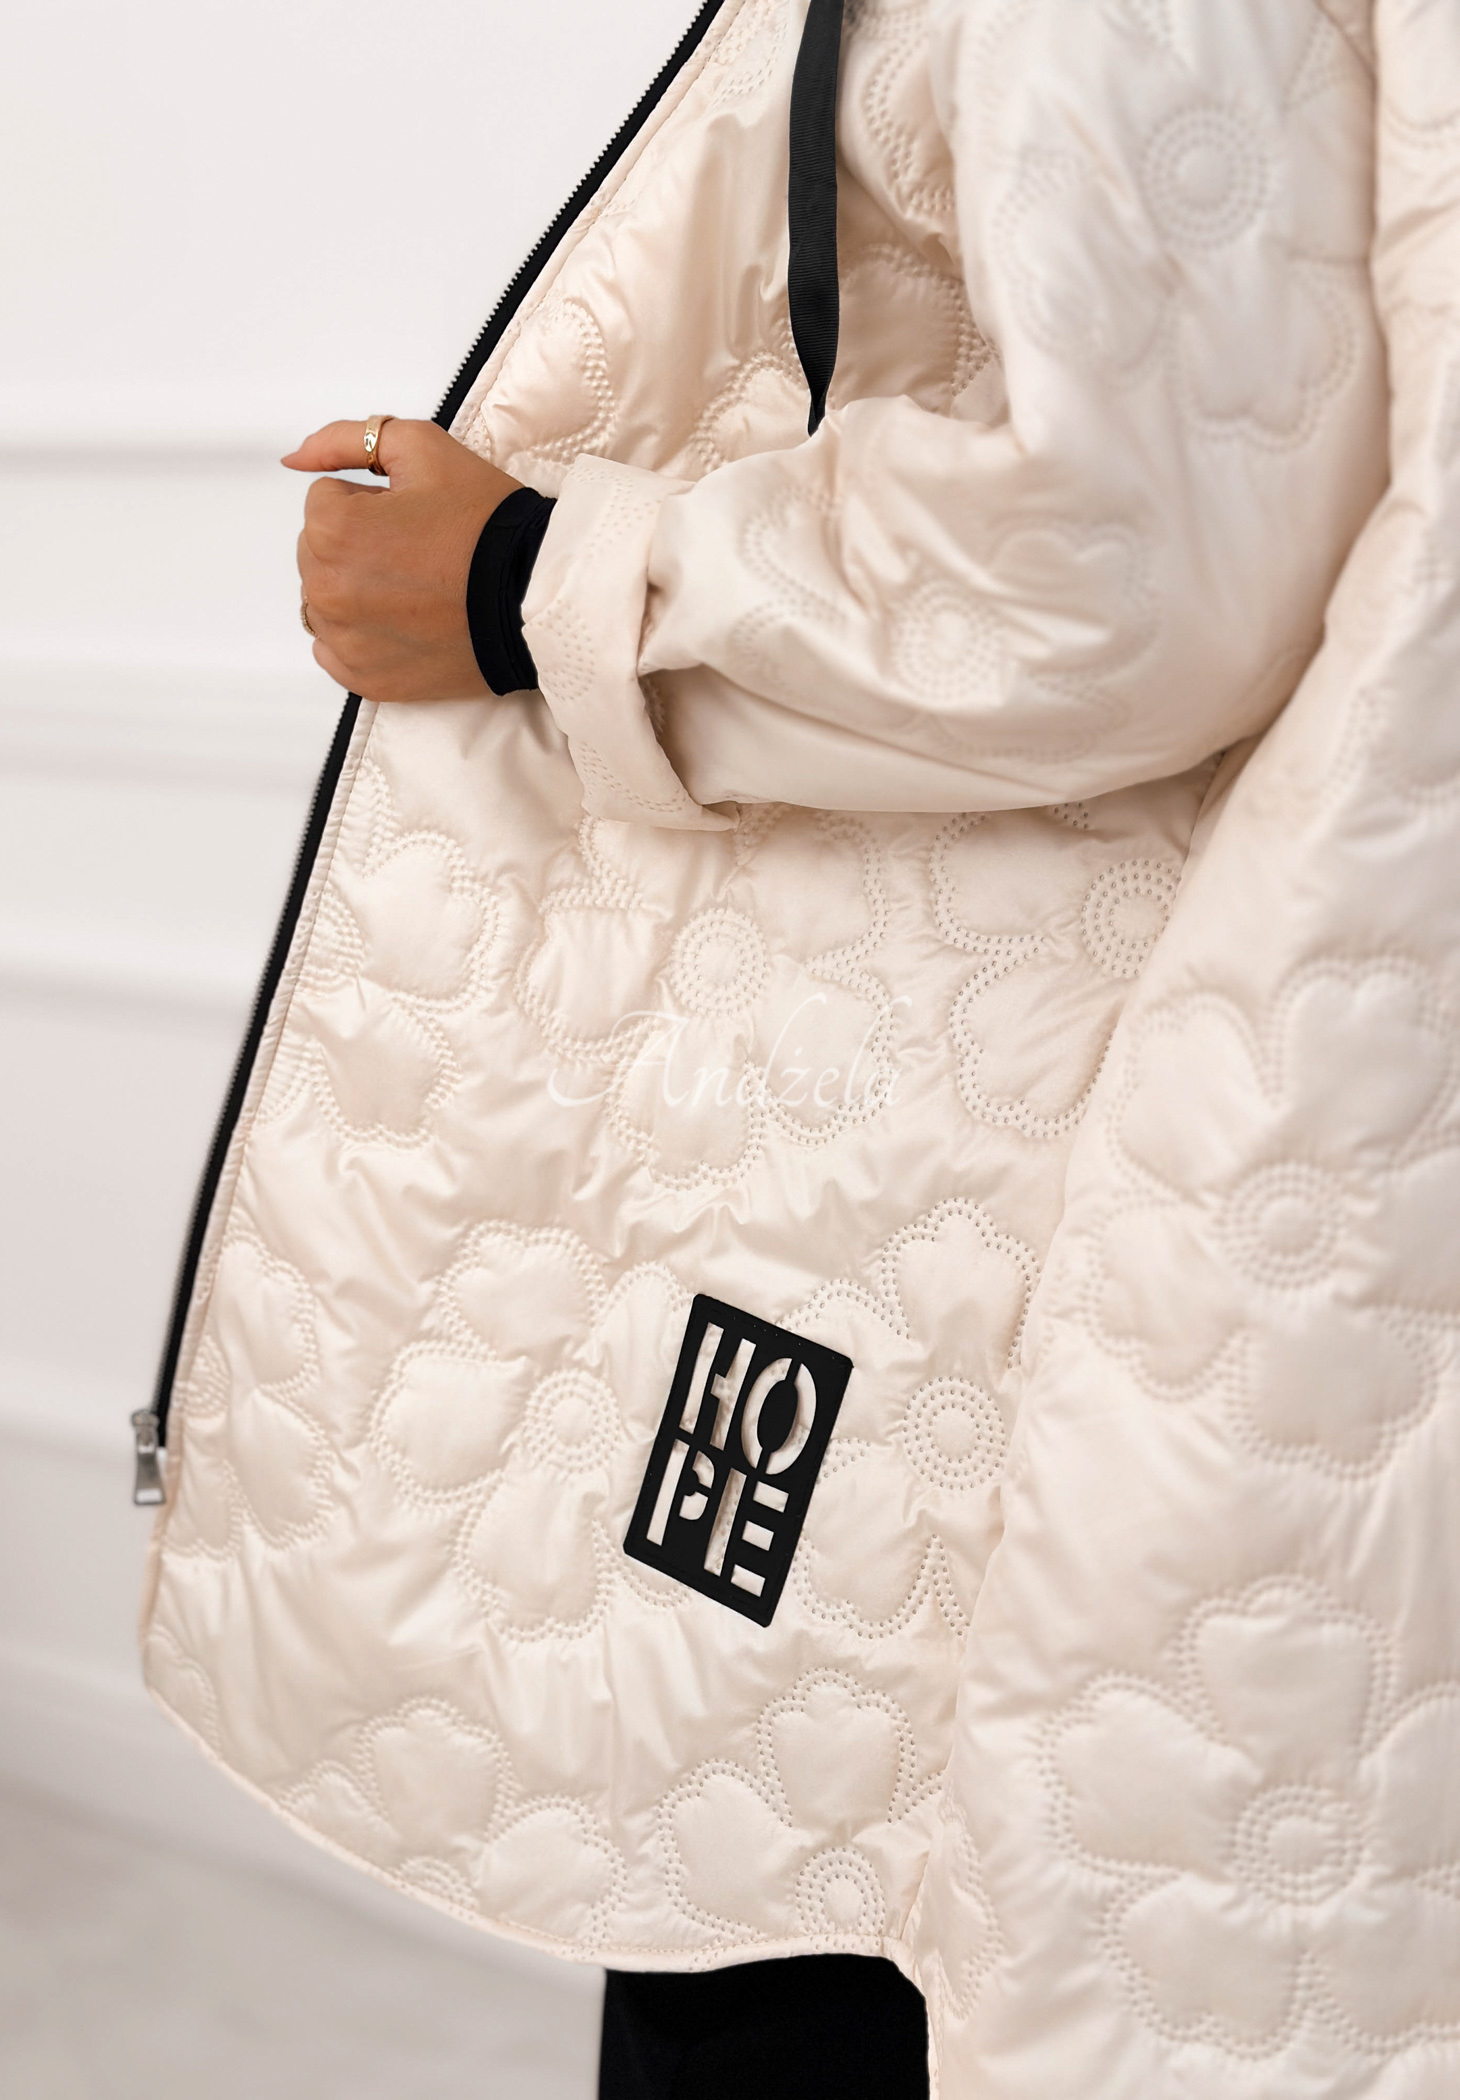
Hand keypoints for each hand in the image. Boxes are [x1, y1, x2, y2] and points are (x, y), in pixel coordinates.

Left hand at [283, 419, 520, 702]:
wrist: (535, 596)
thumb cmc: (486, 525)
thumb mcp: (421, 448)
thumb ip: (346, 440)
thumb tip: (294, 459)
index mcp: (332, 531)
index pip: (325, 501)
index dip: (372, 503)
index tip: (412, 519)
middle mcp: (327, 590)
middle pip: (319, 552)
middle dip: (358, 546)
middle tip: (418, 554)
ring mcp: (343, 640)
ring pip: (326, 599)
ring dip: (357, 590)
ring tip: (415, 590)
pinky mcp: (364, 678)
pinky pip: (335, 649)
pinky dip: (362, 635)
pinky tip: (404, 623)